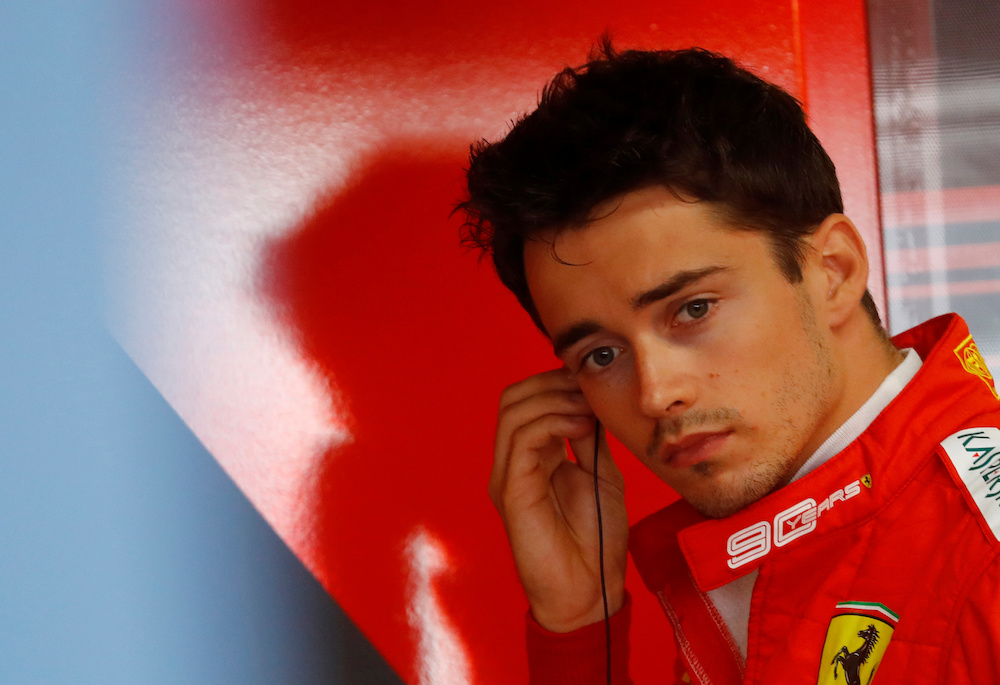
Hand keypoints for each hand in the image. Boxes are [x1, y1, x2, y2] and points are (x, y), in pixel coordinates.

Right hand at [490, 368, 627, 631]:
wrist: (590, 591)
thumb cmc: (596, 541)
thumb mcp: (600, 474)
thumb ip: (589, 438)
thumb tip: (590, 400)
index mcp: (532, 456)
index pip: (529, 399)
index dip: (559, 382)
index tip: (594, 381)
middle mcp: (513, 461)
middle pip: (514, 397)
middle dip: (553, 383)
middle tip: (589, 390)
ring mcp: (508, 474)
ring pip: (513, 410)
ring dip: (555, 399)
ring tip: (587, 409)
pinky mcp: (511, 489)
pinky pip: (521, 438)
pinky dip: (552, 422)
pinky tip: (580, 427)